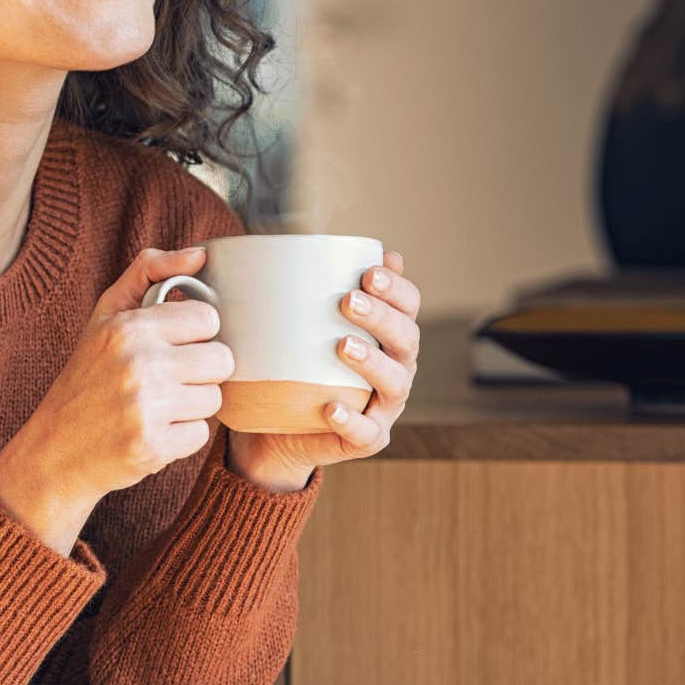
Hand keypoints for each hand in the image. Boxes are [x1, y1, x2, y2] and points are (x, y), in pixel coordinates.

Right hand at [0, 247, 232, 509]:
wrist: (55, 448)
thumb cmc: (86, 376)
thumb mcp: (106, 315)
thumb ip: (149, 272)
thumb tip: (200, 254)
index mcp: (128, 327)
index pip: (208, 319)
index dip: (195, 333)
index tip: (174, 344)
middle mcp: (138, 364)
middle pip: (220, 360)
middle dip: (200, 371)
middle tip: (169, 378)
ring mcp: (146, 408)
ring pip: (214, 399)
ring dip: (192, 405)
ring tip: (158, 405)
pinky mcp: (153, 447)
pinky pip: (201, 435)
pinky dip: (181, 437)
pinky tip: (153, 430)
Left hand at [226, 251, 421, 488]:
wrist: (276, 428)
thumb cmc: (293, 364)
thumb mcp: (297, 324)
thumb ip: (306, 288)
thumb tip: (298, 245)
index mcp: (387, 335)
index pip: (408, 306)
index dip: (397, 289)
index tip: (368, 271)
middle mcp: (395, 368)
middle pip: (406, 339)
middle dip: (382, 317)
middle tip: (347, 301)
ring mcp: (383, 406)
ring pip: (394, 384)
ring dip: (372, 362)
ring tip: (343, 345)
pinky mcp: (365, 438)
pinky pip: (365, 432)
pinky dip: (351, 420)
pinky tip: (332, 407)